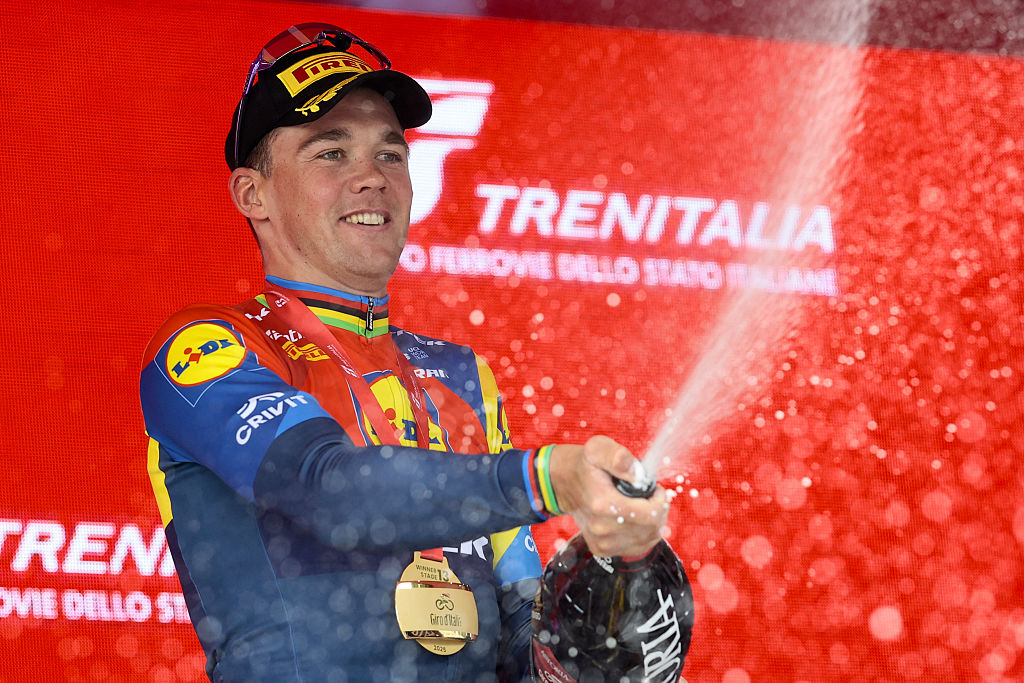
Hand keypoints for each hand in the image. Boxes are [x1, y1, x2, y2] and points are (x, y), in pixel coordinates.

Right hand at [548, 436, 668, 556]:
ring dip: (652, 521)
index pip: (651, 515)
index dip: (660, 500)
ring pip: (648, 539)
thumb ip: (619, 457)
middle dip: (658, 509)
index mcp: (603, 504)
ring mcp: (602, 542)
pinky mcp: (602, 549)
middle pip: (652, 528)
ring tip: (642, 505)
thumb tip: (638, 475)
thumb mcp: (598, 449)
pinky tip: (636, 518)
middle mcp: (602, 529)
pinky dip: (644, 533)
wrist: (564, 483)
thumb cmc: (585, 465)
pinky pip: (638, 547)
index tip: (654, 488)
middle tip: (649, 495)